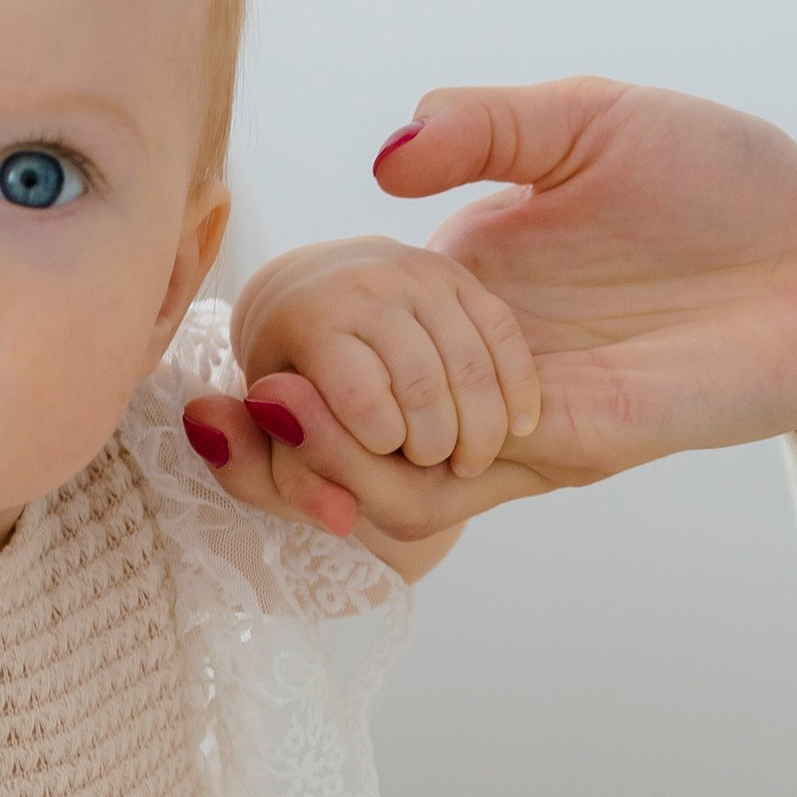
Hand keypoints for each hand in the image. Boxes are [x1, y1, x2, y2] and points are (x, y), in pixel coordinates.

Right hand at [196, 82, 796, 548]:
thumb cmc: (731, 186)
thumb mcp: (590, 120)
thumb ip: (487, 125)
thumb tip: (382, 158)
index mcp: (465, 283)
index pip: (334, 335)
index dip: (270, 345)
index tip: (228, 339)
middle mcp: (474, 363)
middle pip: (330, 433)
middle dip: (258, 436)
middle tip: (230, 406)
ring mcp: (514, 415)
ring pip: (372, 481)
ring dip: (304, 460)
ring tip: (274, 410)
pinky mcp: (567, 442)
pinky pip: (450, 486)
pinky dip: (377, 470)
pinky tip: (337, 423)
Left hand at [231, 236, 541, 481]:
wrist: (318, 298)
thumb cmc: (296, 390)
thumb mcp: (280, 441)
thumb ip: (300, 486)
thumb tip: (341, 523)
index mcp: (307, 321)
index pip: (361, 397)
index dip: (382, 443)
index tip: (384, 458)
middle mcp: (363, 284)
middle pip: (421, 385)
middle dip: (435, 444)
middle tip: (431, 468)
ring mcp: (417, 273)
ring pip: (469, 363)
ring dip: (480, 428)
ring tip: (466, 460)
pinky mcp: (459, 274)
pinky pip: (501, 333)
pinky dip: (517, 390)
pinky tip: (516, 429)